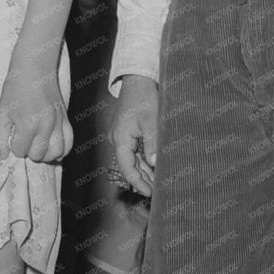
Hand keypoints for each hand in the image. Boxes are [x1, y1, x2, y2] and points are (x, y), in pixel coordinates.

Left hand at [0, 65, 72, 163]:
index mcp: (28, 123)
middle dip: (28, 151)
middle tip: (24, 139)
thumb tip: (3, 157)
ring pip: (57, 153)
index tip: (13, 134)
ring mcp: (58, 122)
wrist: (35, 68)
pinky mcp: (66, 118)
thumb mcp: (2, 112)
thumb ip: (1, 137)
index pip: (20, 151)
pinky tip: (52, 145)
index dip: (14, 145)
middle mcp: (46, 125)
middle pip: (38, 155)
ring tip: (37, 145)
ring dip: (45, 154)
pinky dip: (62, 149)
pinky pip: (69, 142)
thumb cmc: (15, 88)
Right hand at [111, 75, 158, 197]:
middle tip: (156, 191)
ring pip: (131, 159)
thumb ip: (152, 143)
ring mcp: (120, 136)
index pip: (126, 168)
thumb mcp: (152, 121)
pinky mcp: (126, 132)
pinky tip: (152, 167)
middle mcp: (117, 140)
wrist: (137, 80)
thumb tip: (154, 163)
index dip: (138, 182)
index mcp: (120, 139)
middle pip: (128, 166)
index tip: (149, 192)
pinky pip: (133, 151)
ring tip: (156, 183)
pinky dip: (142, 160)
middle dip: (142, 180)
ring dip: (143, 171)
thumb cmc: (144, 97)